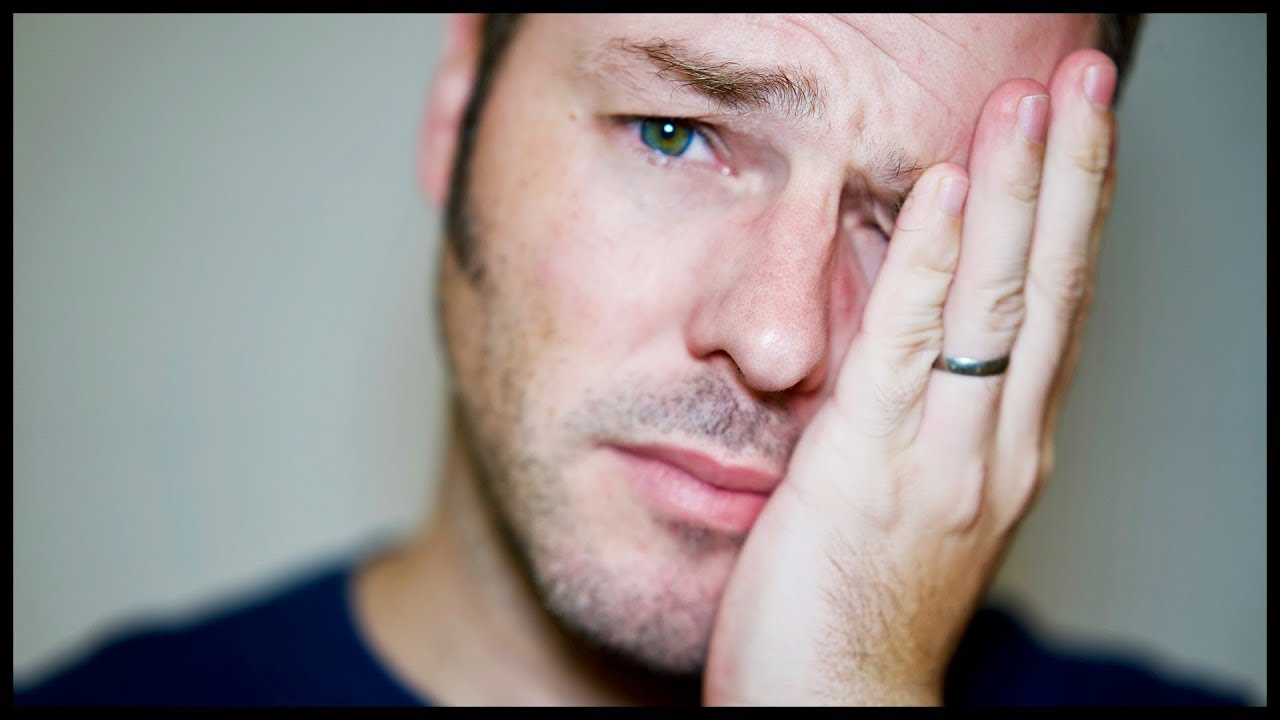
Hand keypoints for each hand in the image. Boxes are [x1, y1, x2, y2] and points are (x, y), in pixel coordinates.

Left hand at [703, 48, 1118, 704]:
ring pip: (998, 302)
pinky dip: (934, 261)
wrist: (831, 709)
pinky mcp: (870, 465)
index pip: (1052, 312)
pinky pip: (909, 345)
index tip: (1076, 134)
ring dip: (1017, 191)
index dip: (1069, 217)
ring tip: (1034, 101)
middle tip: (1086, 79)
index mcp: (1004, 453)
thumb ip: (927, 428)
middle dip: (1070, 176)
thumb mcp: (915, 509)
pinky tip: (945, 189)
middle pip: (1049, 288)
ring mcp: (943, 455)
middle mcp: (996, 446)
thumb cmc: (858, 616)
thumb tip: (923, 354)